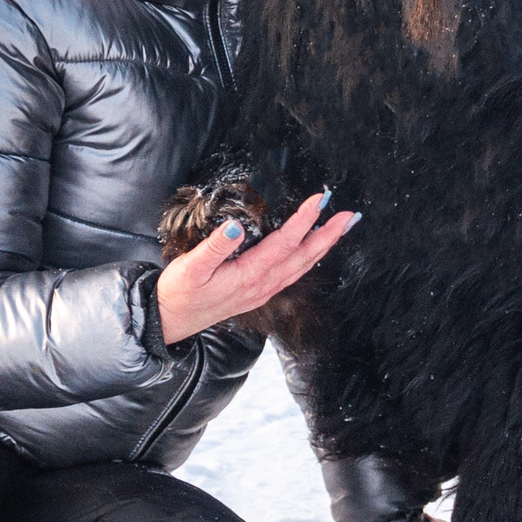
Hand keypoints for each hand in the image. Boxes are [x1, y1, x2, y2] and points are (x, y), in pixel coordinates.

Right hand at [156, 191, 357, 345]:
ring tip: (340, 229)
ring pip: (302, 266)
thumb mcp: (190, 268)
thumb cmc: (179, 293)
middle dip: (329, 235)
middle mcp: (262, 285)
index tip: (320, 200)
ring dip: (323, 246)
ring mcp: (262, 291)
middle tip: (351, 216)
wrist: (170, 321)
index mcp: (249, 275)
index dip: (304, 220)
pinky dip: (308, 260)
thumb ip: (214, 247)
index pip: (285, 243)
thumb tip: (235, 228)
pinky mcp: (257, 293)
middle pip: (304, 256)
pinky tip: (313, 252)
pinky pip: (292, 274)